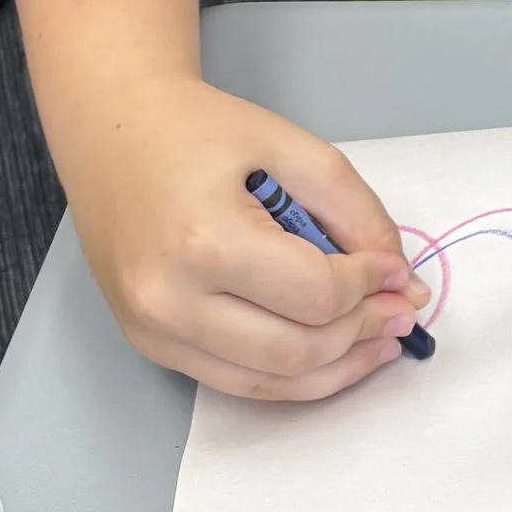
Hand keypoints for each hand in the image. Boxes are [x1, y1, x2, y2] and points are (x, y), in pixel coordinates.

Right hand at [56, 74, 429, 398]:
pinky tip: (333, 351)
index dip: (371, 287)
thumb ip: (354, 210)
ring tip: (381, 338)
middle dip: (364, 331)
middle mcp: (168, 299)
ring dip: (339, 367)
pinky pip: (238, 382)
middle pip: (297, 350)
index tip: (396, 270)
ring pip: (271, 381)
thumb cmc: (197, 130)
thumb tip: (398, 279)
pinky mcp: (150, 345)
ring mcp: (153, 331)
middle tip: (402, 308)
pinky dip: (295, 374)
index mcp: (202, 240)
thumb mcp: (290, 146)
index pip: (316, 295)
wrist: (109, 130)